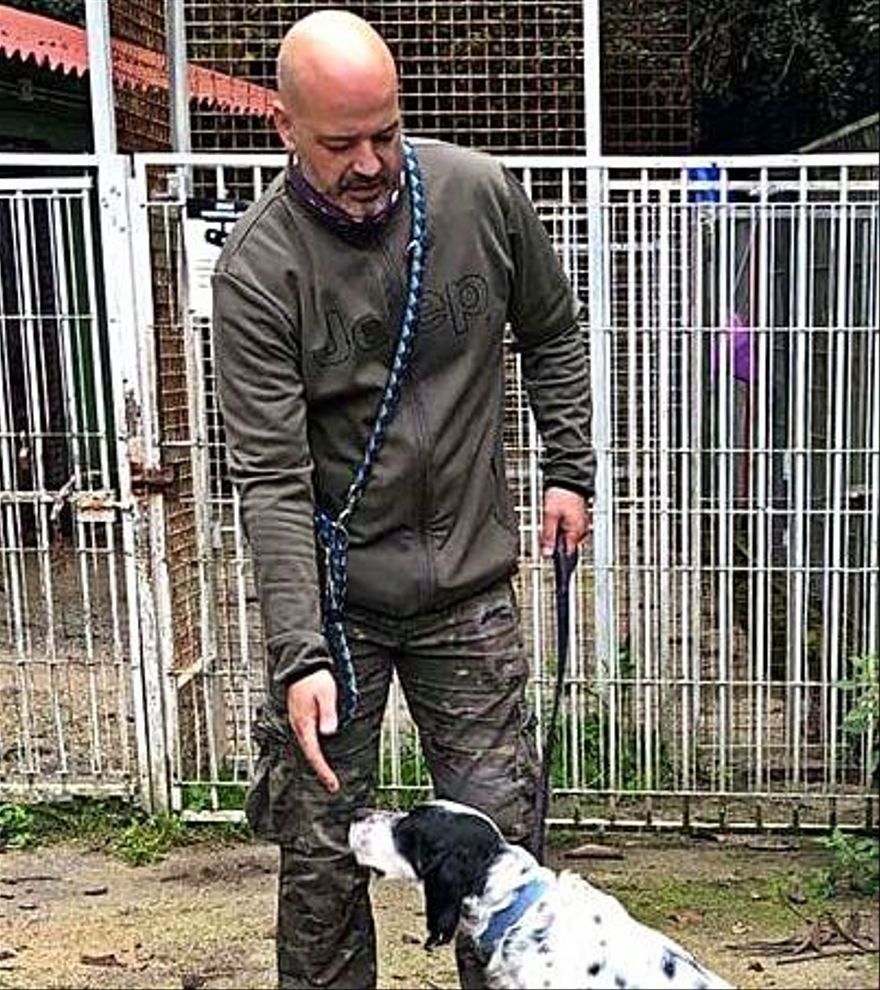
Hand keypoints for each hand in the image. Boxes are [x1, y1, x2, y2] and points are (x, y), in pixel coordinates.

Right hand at [286, 669, 339, 792]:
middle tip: (332, 784)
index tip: (333, 784)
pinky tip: (320, 752)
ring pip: (308, 747)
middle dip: (320, 771)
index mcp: (304, 723)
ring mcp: (298, 723)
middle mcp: (298, 726)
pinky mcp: (301, 718)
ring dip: (317, 761)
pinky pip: (307, 739)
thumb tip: (329, 731)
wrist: (302, 667)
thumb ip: (328, 713)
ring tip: (327, 773)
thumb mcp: (326, 694)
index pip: (314, 754)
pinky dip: (315, 749)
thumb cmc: (315, 679)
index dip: (323, 770)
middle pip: (309, 755)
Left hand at [540, 486, 589, 556]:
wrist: (569, 478)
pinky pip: (570, 528)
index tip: (548, 551)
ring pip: (568, 536)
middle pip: (567, 545)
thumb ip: (548, 536)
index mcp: (576, 531)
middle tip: (548, 527)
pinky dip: (562, 525)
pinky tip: (557, 516)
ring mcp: (582, 524)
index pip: (568, 554)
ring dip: (558, 532)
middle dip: (556, 541)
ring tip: (552, 518)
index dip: (557, 556)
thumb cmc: (561, 494)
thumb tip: (547, 553)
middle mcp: (582, 530)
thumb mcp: (550, 516)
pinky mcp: (579, 518)